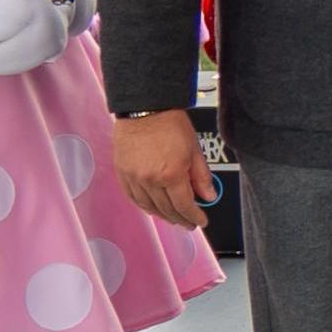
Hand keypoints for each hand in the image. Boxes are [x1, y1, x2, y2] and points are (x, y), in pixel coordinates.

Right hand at [112, 108, 213, 230]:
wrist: (145, 108)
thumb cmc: (170, 124)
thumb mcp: (194, 150)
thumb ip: (201, 177)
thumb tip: (208, 196)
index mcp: (171, 174)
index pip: (184, 206)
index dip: (194, 216)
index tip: (201, 221)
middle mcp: (150, 179)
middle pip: (167, 210)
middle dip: (180, 219)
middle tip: (189, 223)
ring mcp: (134, 178)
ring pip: (149, 207)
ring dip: (162, 215)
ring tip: (173, 217)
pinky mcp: (122, 173)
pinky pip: (133, 198)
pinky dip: (144, 206)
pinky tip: (153, 208)